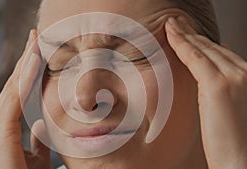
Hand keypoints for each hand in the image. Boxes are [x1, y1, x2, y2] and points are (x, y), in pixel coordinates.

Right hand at [0, 30, 50, 168]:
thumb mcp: (37, 155)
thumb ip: (37, 139)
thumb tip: (40, 124)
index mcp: (3, 124)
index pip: (18, 90)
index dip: (28, 68)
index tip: (39, 49)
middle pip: (14, 84)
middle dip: (26, 58)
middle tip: (37, 35)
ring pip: (14, 87)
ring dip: (26, 63)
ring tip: (37, 41)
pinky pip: (15, 99)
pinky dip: (25, 79)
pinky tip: (35, 62)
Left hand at [165, 16, 246, 168]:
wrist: (242, 160)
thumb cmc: (234, 140)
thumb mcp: (230, 106)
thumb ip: (221, 88)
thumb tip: (208, 75)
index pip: (221, 54)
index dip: (202, 42)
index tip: (188, 33)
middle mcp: (245, 72)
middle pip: (213, 48)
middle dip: (193, 34)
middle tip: (177, 23)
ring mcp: (234, 77)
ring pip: (204, 49)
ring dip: (185, 34)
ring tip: (171, 24)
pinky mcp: (219, 85)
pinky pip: (195, 58)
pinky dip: (182, 43)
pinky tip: (171, 33)